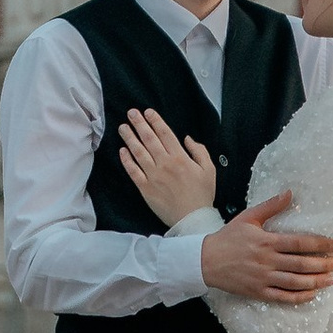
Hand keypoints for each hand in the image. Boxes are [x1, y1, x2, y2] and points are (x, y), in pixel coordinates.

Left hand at [119, 104, 218, 226]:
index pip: (165, 133)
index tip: (148, 112)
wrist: (192, 220)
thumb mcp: (209, 169)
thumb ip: (199, 151)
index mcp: (180, 157)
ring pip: (138, 152)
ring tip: (123, 127)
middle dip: (139, 124)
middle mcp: (165, 164)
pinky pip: (133, 171)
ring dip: (130, 138)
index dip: (155, 121)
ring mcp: (153, 176)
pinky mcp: (145, 188)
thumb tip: (187, 138)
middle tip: (131, 113)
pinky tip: (123, 151)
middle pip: (149, 139)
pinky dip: (127, 160)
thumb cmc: (202, 195)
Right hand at [200, 190, 332, 306]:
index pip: (300, 242)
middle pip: (302, 264)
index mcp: (267, 241)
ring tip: (331, 279)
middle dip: (324, 264)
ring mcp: (264, 278)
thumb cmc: (228, 238)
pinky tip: (312, 294)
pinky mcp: (259, 292)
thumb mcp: (248, 217)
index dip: (320, 244)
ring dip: (316, 281)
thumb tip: (290, 193)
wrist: (206, 261)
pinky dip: (300, 297)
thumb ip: (271, 206)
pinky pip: (284, 297)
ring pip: (296, 282)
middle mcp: (268, 261)